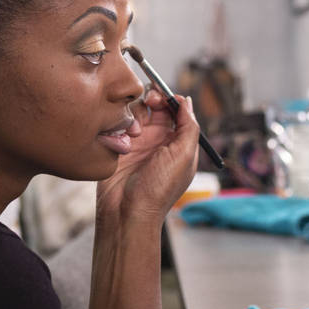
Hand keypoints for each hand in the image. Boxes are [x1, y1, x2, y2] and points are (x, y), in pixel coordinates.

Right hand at [97, 88, 199, 222]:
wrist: (127, 212)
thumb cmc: (159, 188)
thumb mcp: (184, 156)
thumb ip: (189, 126)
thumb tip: (188, 101)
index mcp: (178, 142)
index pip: (178, 110)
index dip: (172, 99)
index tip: (166, 97)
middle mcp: (158, 139)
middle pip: (156, 105)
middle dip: (154, 98)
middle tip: (150, 101)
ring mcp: (137, 141)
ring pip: (136, 111)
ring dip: (136, 114)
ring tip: (135, 132)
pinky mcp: (118, 144)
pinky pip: (118, 122)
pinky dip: (120, 123)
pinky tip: (123, 139)